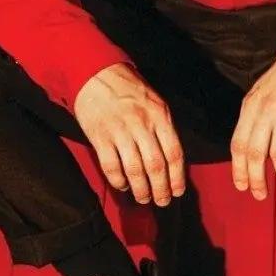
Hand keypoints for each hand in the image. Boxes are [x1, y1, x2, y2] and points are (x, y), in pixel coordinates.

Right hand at [73, 62, 184, 206]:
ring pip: (134, 169)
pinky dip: (118, 181)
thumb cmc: (130, 90)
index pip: (174, 153)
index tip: (178, 192)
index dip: (178, 177)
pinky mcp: (100, 136)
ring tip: (144, 199)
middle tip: (162, 202)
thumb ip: (164, 128)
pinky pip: (111, 166)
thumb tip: (172, 160)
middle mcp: (142, 124)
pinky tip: (123, 186)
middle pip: (156, 165)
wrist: (97, 74)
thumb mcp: (155, 102)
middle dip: (161, 189)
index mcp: (160, 116)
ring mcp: (120, 131)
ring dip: (141, 189)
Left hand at [230, 40, 275, 200]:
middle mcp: (265, 110)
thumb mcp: (262, 91)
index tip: (241, 185)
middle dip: (256, 179)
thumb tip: (250, 146)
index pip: (238, 143)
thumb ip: (255, 116)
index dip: (238, 168)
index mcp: (250, 105)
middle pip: (255, 153)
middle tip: (260, 194)